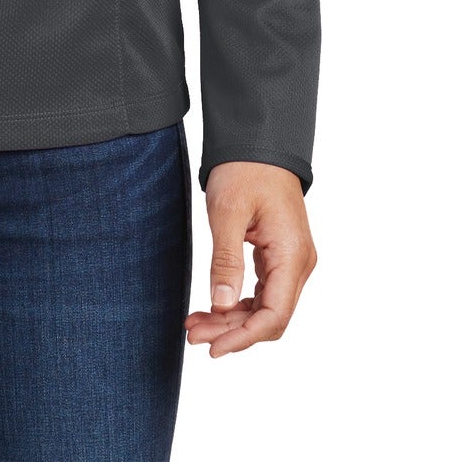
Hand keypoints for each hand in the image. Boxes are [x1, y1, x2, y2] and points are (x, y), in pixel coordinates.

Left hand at [185, 161, 316, 357]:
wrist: (258, 142)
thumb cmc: (245, 169)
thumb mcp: (228, 212)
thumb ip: (226, 259)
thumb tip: (220, 304)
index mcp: (292, 255)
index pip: (274, 315)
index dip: (244, 337)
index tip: (214, 348)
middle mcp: (299, 264)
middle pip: (269, 316)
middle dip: (231, 331)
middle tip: (192, 334)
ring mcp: (292, 261)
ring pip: (265, 307)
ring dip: (231, 320)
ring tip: (195, 325)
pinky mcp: (280, 256)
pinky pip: (262, 291)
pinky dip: (237, 302)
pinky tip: (211, 308)